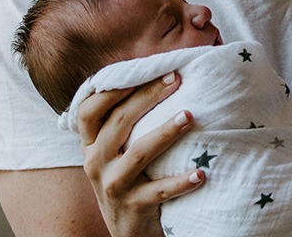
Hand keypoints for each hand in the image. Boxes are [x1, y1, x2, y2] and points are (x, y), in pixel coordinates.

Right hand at [78, 72, 204, 236]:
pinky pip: (159, 191)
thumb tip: (157, 78)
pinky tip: (201, 172)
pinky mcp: (133, 207)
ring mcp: (113, 185)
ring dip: (166, 132)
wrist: (126, 229)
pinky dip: (181, 181)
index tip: (145, 70)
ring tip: (189, 116)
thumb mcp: (113, 152)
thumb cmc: (127, 178)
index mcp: (91, 144)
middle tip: (175, 80)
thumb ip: (123, 123)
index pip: (90, 110)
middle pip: (119, 122)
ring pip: (139, 153)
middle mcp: (96, 162)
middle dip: (147, 97)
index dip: (113, 88)